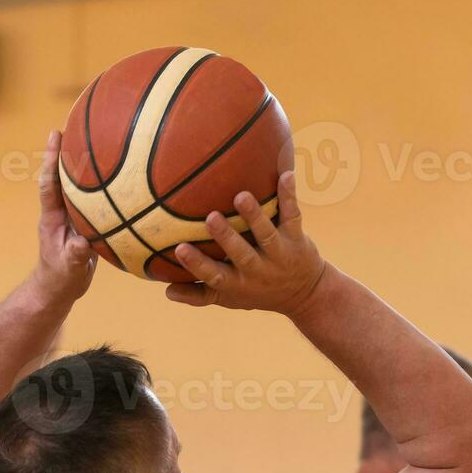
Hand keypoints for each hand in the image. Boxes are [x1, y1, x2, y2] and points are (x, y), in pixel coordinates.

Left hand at [34, 130, 96, 303]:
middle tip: (76, 124)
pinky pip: (90, 200)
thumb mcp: (69, 267)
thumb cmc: (61, 278)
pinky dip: (99, 186)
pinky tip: (116, 179)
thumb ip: (76, 253)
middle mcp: (59, 212)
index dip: (51, 159)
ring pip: (76, 186)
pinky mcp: (82, 224)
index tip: (55, 134)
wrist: (58, 289)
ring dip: (83, 166)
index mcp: (52, 217)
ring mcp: (70, 217)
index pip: (50, 183)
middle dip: (67, 151)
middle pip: (62, 175)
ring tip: (97, 142)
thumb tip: (83, 240)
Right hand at [166, 172, 326, 314]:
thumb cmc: (257, 292)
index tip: (179, 248)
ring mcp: (279, 254)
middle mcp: (259, 270)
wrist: (305, 294)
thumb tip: (166, 291)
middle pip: (242, 254)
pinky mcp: (296, 238)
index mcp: (239, 284)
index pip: (214, 275)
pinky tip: (286, 174)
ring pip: (267, 234)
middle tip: (211, 218)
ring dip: (254, 216)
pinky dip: (289, 196)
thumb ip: (199, 294)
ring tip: (241, 196)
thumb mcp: (229, 298)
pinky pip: (293, 215)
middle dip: (227, 237)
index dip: (197, 264)